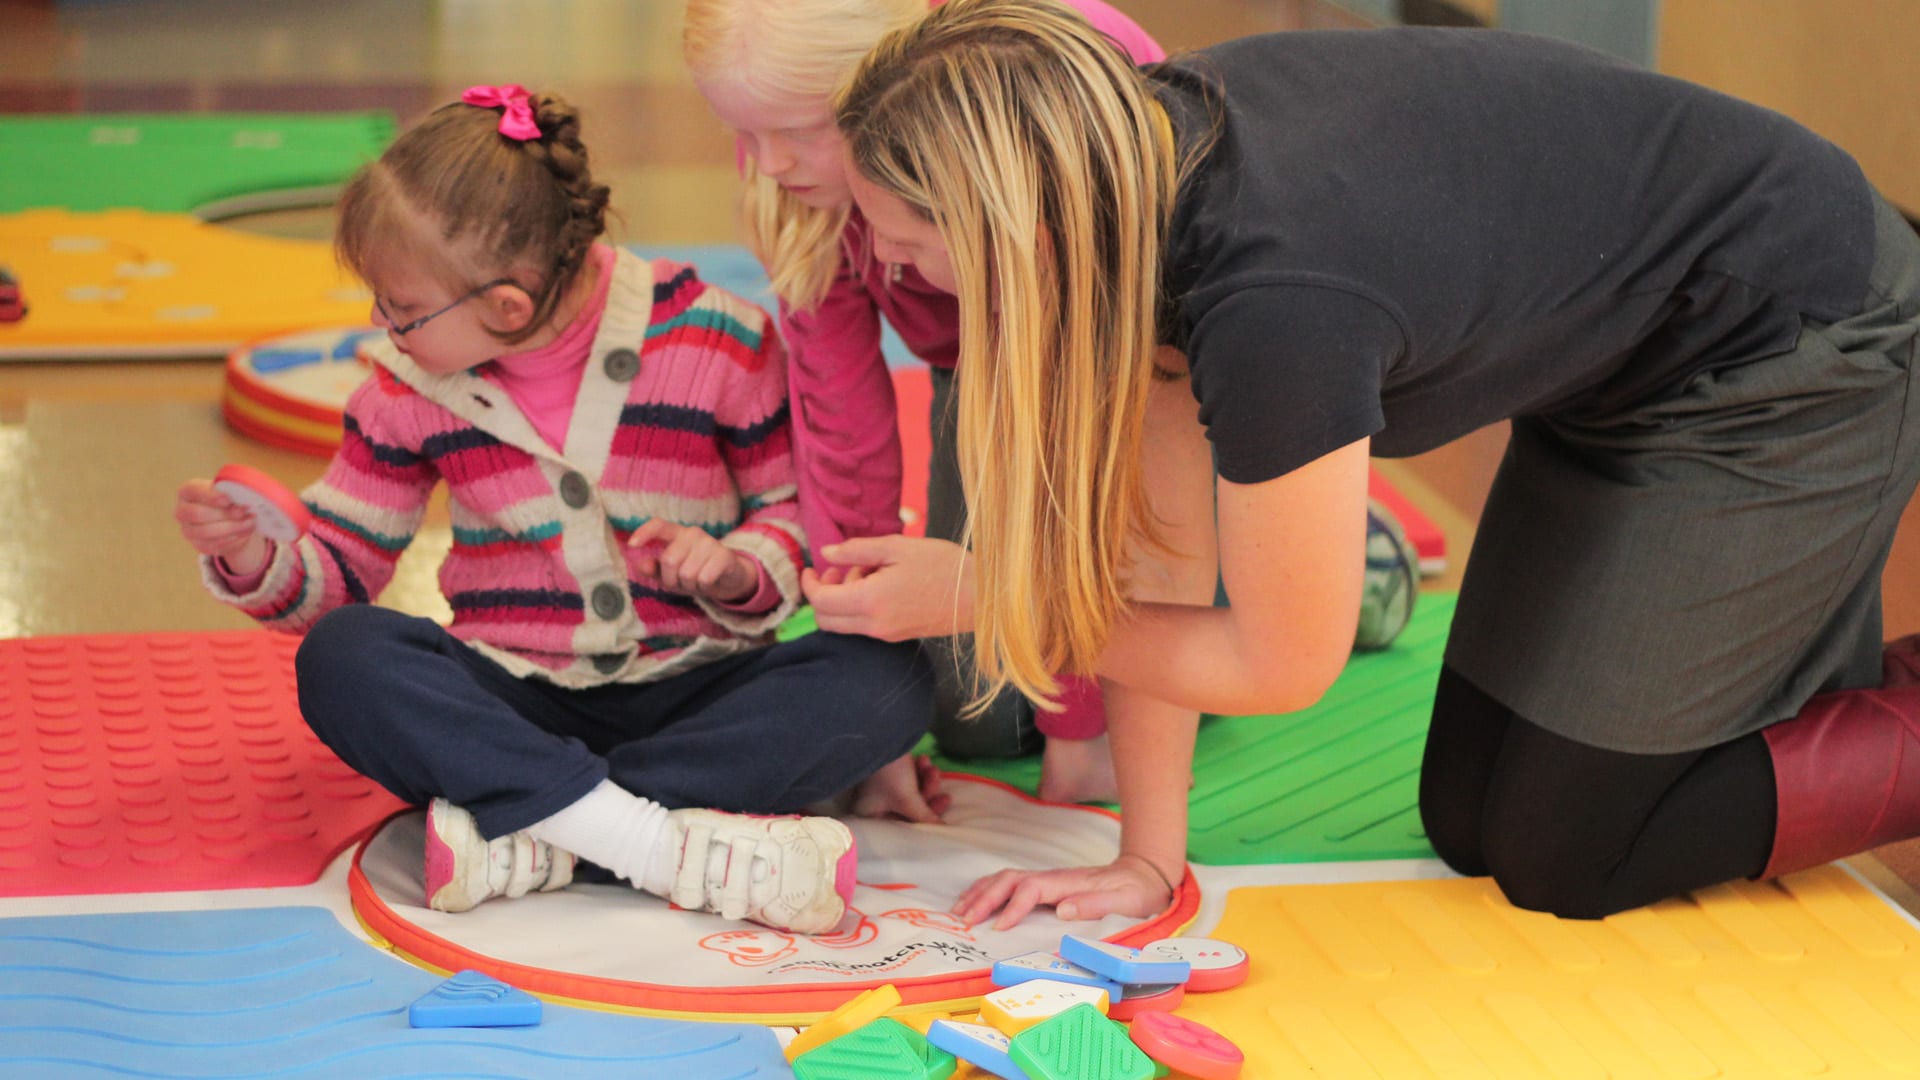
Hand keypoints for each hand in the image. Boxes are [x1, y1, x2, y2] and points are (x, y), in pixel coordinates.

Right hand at [174, 478, 271, 573]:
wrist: (228, 518)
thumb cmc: (226, 499)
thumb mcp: (228, 490)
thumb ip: (231, 491)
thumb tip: (242, 498)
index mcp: (186, 492)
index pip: (193, 491)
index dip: (210, 496)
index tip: (227, 499)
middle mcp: (182, 511)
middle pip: (197, 514)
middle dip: (223, 513)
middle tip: (243, 511)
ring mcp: (188, 530)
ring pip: (205, 532)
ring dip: (231, 527)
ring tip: (249, 521)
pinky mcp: (199, 545)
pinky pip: (214, 545)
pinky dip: (232, 538)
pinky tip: (245, 531)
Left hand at [628, 519, 756, 601]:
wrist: (730, 577)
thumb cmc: (695, 573)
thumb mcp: (672, 574)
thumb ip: (655, 569)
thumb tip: (641, 565)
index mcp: (677, 534)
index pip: (659, 525)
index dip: (645, 533)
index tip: (632, 545)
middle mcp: (693, 533)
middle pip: (669, 560)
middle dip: (673, 579)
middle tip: (683, 582)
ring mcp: (710, 542)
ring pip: (687, 573)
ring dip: (691, 585)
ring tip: (698, 581)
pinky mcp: (725, 555)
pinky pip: (704, 578)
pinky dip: (705, 587)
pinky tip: (711, 582)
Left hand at [799, 535, 970, 640]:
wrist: (982, 596)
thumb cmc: (944, 566)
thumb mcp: (897, 547)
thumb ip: (857, 550)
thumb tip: (827, 553)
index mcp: (870, 601)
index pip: (821, 601)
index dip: (809, 584)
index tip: (811, 567)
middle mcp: (874, 625)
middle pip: (826, 619)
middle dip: (824, 593)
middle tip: (840, 568)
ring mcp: (886, 634)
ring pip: (844, 624)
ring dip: (843, 598)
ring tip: (869, 569)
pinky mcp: (898, 635)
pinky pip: (864, 625)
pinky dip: (860, 605)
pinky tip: (882, 582)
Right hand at [849, 753, 951, 822]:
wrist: (882, 733)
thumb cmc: (888, 773)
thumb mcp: (907, 799)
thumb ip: (924, 817)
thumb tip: (940, 828)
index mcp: (869, 815)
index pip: (900, 827)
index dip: (921, 824)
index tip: (941, 820)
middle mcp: (874, 803)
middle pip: (909, 811)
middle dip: (928, 800)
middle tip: (946, 797)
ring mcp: (883, 786)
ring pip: (913, 792)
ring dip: (927, 782)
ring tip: (933, 770)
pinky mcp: (892, 771)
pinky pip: (911, 778)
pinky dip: (920, 771)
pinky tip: (924, 760)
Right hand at [952, 853, 1176, 930]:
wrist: (1141, 874)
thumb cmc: (1134, 891)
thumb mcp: (1124, 900)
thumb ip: (1095, 904)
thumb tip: (1062, 908)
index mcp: (1067, 883)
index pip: (1030, 890)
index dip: (1012, 907)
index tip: (998, 928)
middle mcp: (1051, 878)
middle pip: (1009, 880)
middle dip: (984, 898)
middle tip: (964, 921)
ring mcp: (1046, 879)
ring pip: (1004, 879)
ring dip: (980, 893)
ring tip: (958, 912)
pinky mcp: (1044, 886)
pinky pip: (1008, 884)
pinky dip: (987, 891)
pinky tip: (975, 902)